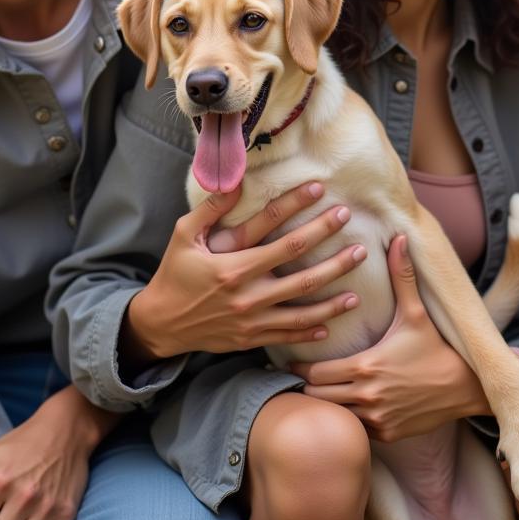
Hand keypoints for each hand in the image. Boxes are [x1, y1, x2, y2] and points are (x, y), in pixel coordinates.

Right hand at [123, 182, 363, 364]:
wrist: (160, 323)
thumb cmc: (174, 274)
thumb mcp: (184, 236)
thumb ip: (211, 209)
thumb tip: (234, 180)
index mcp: (234, 266)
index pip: (278, 233)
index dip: (299, 208)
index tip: (321, 189)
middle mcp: (248, 295)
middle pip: (302, 273)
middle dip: (334, 256)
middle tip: (358, 241)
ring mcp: (252, 320)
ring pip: (302, 310)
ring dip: (333, 300)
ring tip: (357, 287)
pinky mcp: (251, 338)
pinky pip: (287, 336)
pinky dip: (310, 331)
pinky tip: (330, 324)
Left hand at [291, 234, 489, 441]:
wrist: (466, 387)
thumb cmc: (435, 347)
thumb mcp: (415, 312)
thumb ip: (402, 276)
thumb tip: (399, 236)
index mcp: (365, 366)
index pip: (314, 372)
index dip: (303, 366)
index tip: (296, 358)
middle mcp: (366, 396)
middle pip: (316, 397)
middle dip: (308, 386)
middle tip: (304, 374)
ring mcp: (376, 419)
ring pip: (332, 416)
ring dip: (326, 405)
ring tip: (320, 390)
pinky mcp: (386, 435)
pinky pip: (354, 430)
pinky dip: (348, 420)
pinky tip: (347, 405)